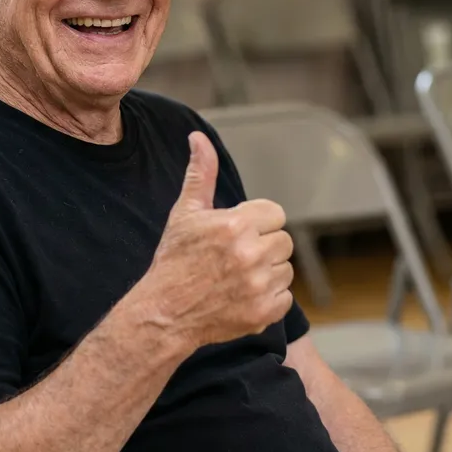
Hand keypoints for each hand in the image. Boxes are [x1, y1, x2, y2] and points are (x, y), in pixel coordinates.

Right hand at [141, 131, 293, 350]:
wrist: (165, 311)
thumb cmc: (174, 259)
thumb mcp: (185, 211)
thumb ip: (201, 173)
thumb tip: (198, 138)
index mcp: (235, 224)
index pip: (275, 214)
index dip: (256, 222)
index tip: (236, 233)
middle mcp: (250, 254)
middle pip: (283, 241)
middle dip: (263, 245)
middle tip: (235, 255)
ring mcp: (259, 286)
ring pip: (286, 270)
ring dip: (268, 272)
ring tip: (238, 276)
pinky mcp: (263, 313)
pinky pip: (285, 298)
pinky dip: (269, 298)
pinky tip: (243, 295)